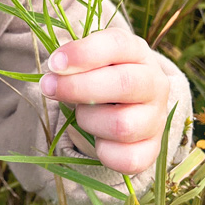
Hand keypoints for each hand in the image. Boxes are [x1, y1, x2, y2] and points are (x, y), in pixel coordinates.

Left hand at [37, 29, 169, 174]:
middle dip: (78, 87)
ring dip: (88, 120)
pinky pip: (127, 158)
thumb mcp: (89, 57)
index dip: (83, 53)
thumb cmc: (100, 73)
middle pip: (123, 84)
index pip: (117, 45)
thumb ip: (73, 60)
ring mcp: (157, 118)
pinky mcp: (153, 149)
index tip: (54, 63)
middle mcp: (154, 83)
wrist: (128, 104)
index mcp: (137, 52)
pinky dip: (103, 151)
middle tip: (47, 87)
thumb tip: (54, 74)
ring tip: (81, 113)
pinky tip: (96, 138)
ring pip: (122, 125)